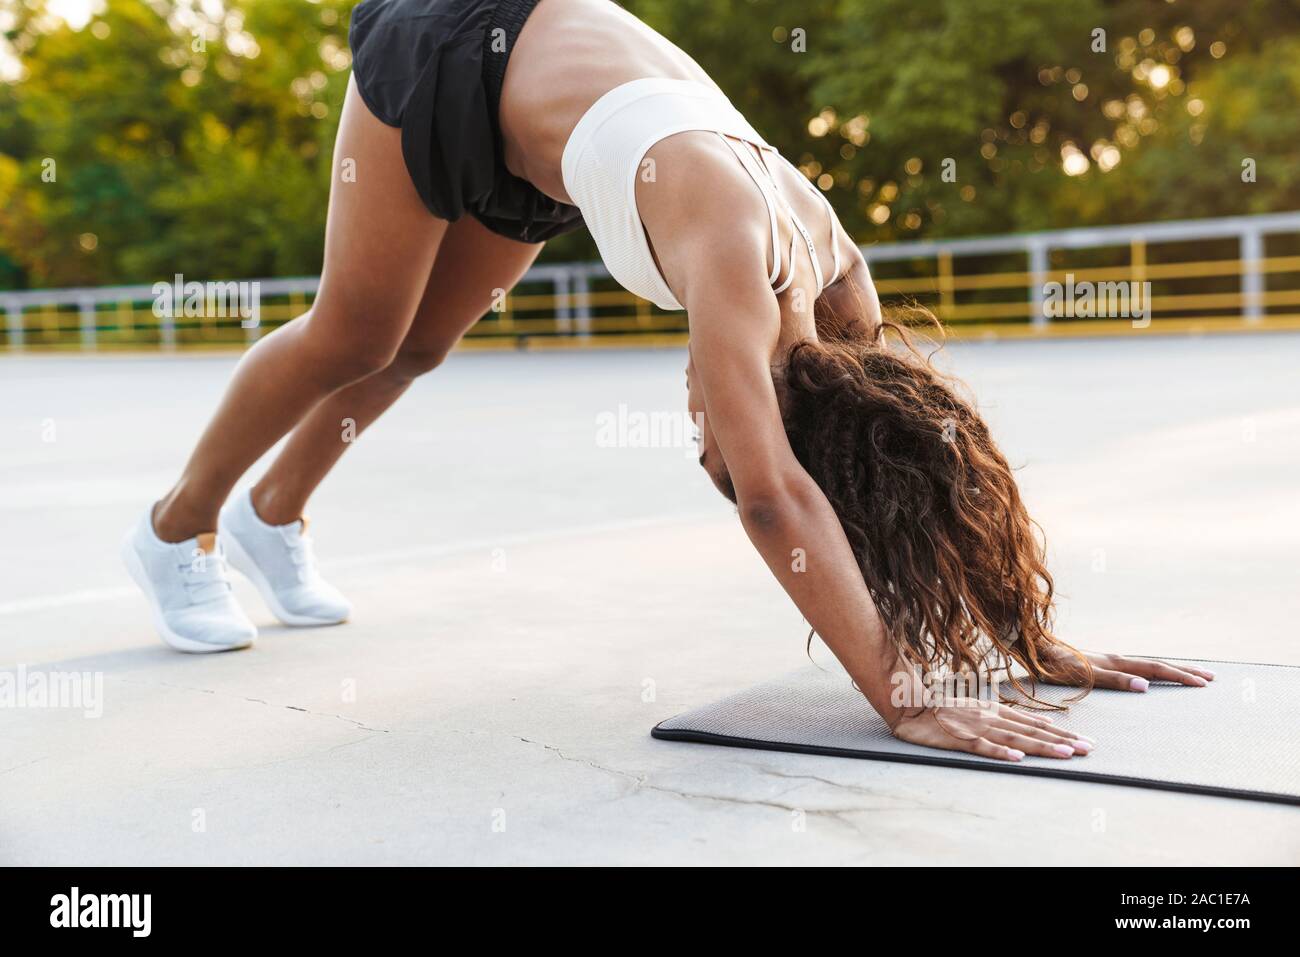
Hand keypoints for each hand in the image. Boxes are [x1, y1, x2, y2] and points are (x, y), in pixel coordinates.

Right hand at [889, 698, 1093, 762]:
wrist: (912, 704)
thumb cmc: (942, 709)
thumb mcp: (976, 710)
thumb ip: (999, 717)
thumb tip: (1025, 726)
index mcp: (996, 712)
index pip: (1035, 723)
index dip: (1060, 732)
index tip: (1083, 741)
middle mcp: (992, 718)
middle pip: (1032, 731)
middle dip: (1062, 740)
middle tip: (1088, 749)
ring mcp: (977, 728)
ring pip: (1015, 739)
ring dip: (1041, 746)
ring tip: (1065, 754)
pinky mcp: (960, 738)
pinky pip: (983, 747)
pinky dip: (1001, 753)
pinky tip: (1017, 759)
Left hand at [1039, 646, 1215, 691]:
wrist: (1032, 646)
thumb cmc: (1054, 664)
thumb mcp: (1084, 675)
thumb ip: (1114, 680)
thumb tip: (1146, 687)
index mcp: (1116, 662)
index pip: (1156, 670)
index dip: (1179, 677)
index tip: (1204, 683)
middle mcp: (1115, 659)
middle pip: (1157, 665)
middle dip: (1183, 671)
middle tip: (1210, 678)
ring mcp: (1107, 660)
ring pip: (1146, 664)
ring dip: (1169, 670)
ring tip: (1189, 674)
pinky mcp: (1098, 664)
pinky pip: (1132, 667)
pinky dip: (1149, 671)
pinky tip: (1148, 676)